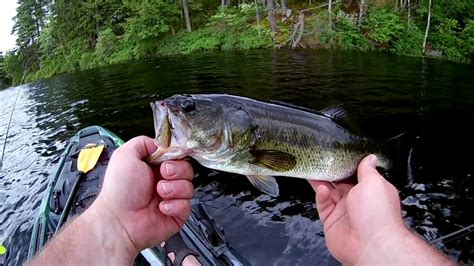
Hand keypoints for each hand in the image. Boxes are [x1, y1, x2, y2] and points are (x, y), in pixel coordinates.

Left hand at [90, 136, 193, 254]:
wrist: (119, 220)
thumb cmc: (119, 191)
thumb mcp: (125, 155)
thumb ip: (143, 142)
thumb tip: (160, 144)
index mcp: (154, 167)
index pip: (176, 156)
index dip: (175, 156)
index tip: (166, 161)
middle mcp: (164, 181)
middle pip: (187, 169)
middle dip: (177, 171)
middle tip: (163, 175)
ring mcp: (171, 198)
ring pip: (189, 187)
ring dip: (174, 189)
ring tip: (159, 193)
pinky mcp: (176, 214)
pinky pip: (187, 205)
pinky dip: (174, 205)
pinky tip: (161, 207)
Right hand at [309, 154, 404, 264]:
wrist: (369, 244)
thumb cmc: (377, 214)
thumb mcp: (374, 182)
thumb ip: (367, 169)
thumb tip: (370, 158)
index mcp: (371, 191)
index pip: (356, 174)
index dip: (346, 165)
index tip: (337, 154)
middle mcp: (358, 202)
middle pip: (340, 183)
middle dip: (331, 172)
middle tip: (321, 160)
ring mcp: (344, 212)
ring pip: (329, 193)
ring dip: (322, 182)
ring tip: (314, 170)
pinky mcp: (332, 222)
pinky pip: (323, 206)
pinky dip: (321, 196)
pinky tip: (321, 190)